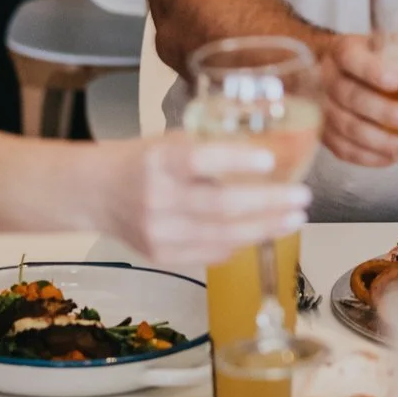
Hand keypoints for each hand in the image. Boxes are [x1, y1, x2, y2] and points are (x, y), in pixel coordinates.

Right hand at [97, 138, 309, 267]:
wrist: (95, 193)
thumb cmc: (144, 160)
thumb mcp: (174, 141)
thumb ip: (217, 146)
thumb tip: (279, 146)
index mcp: (159, 160)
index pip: (200, 159)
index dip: (236, 161)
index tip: (270, 161)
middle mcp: (157, 198)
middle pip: (221, 206)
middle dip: (269, 203)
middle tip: (302, 198)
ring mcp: (158, 232)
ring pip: (222, 235)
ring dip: (265, 228)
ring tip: (294, 219)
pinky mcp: (161, 256)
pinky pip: (212, 253)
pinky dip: (240, 242)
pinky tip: (261, 232)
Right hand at [318, 37, 397, 168]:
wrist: (324, 69)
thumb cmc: (361, 57)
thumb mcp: (381, 43)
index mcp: (342, 51)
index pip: (351, 59)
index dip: (372, 71)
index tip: (397, 81)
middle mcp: (327, 78)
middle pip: (351, 98)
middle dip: (386, 113)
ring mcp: (321, 107)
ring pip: (347, 128)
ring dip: (381, 142)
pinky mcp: (323, 132)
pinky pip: (342, 149)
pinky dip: (369, 157)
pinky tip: (392, 157)